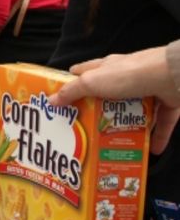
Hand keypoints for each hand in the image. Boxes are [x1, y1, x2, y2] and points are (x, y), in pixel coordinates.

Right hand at [49, 46, 179, 154]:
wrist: (170, 76)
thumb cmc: (128, 74)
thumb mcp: (92, 82)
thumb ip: (72, 91)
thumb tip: (50, 100)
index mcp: (106, 68)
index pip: (84, 73)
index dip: (72, 84)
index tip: (63, 101)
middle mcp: (126, 77)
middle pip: (108, 95)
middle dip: (99, 112)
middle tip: (88, 130)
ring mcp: (148, 89)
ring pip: (135, 111)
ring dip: (128, 126)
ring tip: (117, 144)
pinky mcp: (167, 102)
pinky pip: (160, 123)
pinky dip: (157, 137)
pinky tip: (151, 151)